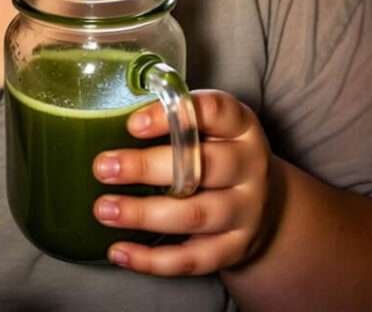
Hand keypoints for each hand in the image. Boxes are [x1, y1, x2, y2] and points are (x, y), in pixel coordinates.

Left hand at [92, 89, 277, 275]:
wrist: (268, 205)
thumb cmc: (219, 152)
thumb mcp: (210, 126)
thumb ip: (172, 118)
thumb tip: (110, 114)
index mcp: (240, 127)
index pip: (214, 111)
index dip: (172, 116)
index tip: (132, 125)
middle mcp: (248, 167)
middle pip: (200, 166)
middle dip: (146, 168)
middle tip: (103, 168)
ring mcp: (245, 211)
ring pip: (194, 215)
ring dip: (144, 214)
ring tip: (104, 209)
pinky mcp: (234, 249)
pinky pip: (193, 259)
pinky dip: (153, 260)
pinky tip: (120, 251)